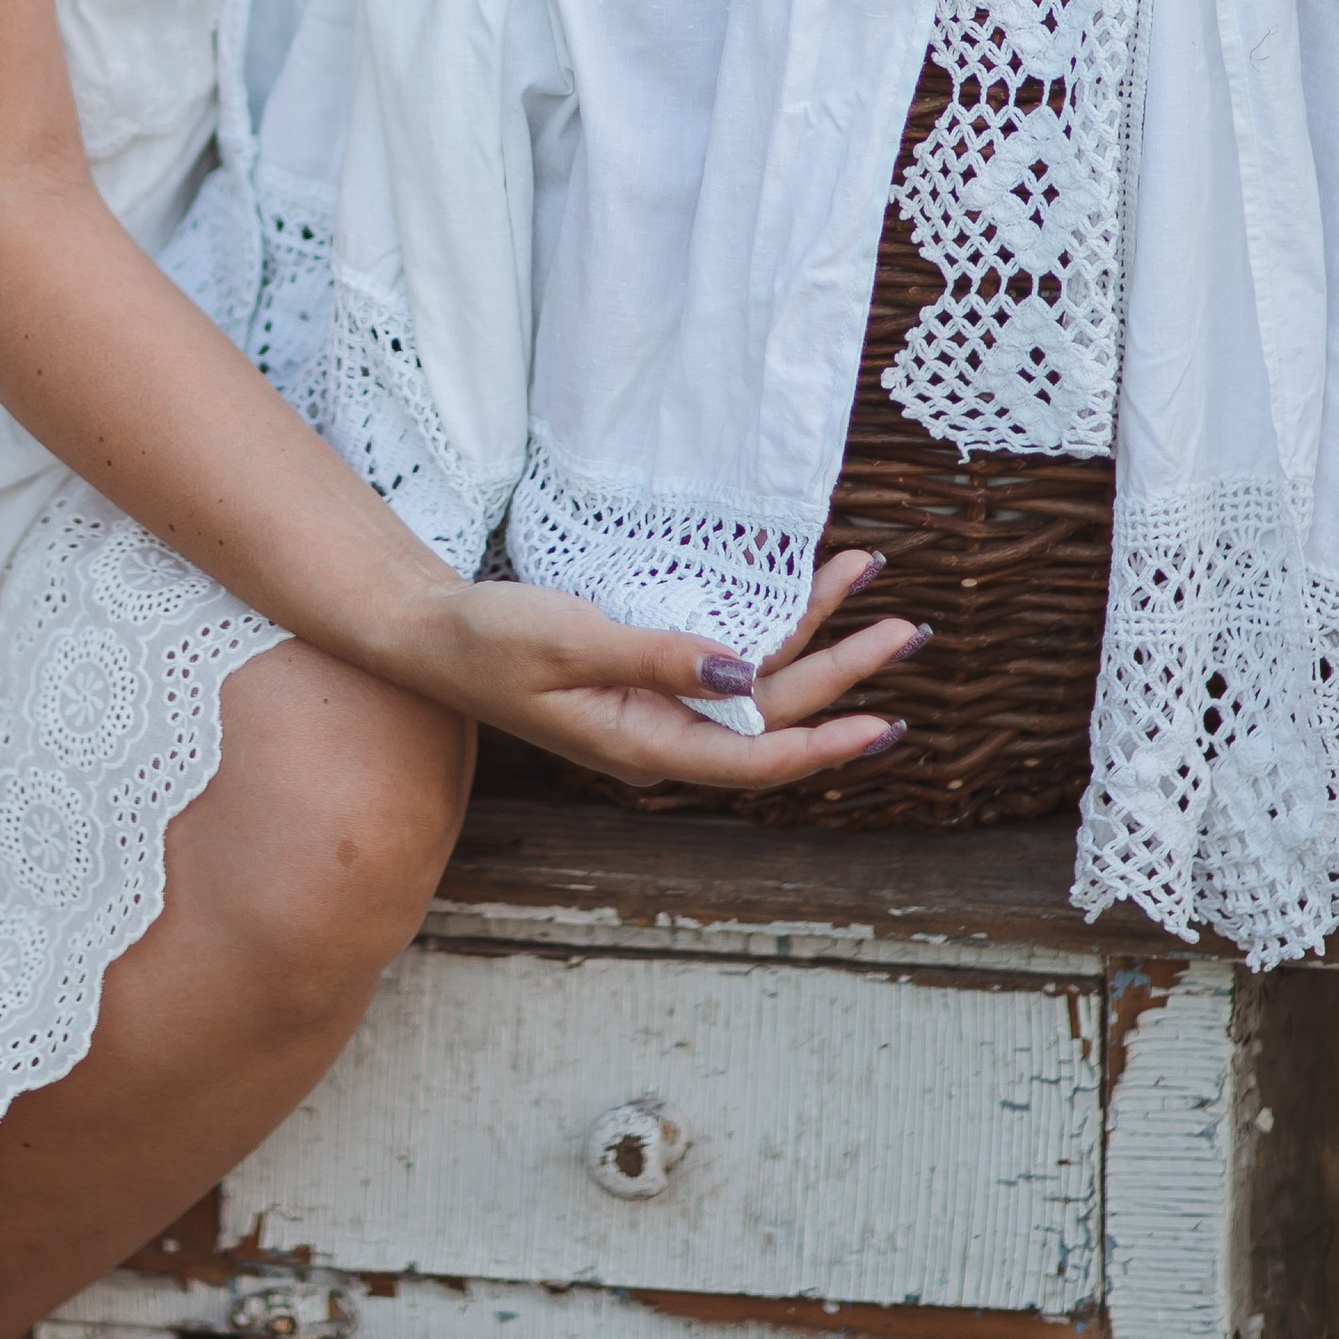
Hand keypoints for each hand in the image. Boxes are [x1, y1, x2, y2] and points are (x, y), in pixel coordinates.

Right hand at [385, 550, 926, 792]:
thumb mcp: (572, 642)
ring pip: (756, 679)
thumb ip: (660, 658)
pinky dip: (768, 621)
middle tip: (909, 628)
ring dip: (814, 634)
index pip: (756, 756)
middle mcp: (664, 735)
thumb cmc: (489, 642)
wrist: (429, 631)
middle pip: (773, 713)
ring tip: (866, 582)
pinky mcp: (647, 674)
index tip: (884, 722)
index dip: (825, 742)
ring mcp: (658, 707)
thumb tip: (744, 673)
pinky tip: (799, 590)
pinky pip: (726, 655)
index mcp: (645, 746)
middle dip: (845, 672)